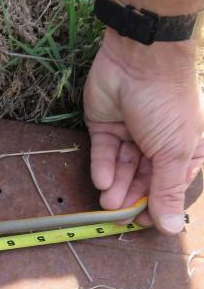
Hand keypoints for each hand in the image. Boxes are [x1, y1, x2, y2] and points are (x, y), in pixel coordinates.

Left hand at [84, 29, 203, 233]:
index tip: (143, 222)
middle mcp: (160, 142)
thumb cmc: (166, 104)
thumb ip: (168, 190)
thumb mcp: (173, 151)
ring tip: (107, 203)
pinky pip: (104, 152)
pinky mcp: (107, 125)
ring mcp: (132, 133)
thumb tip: (172, 227)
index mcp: (187, 148)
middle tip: (118, 216)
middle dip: (131, 196)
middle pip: (143, 178)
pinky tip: (101, 182)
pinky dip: (102, 168)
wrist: (138, 61)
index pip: (171, 184)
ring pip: (122, 167)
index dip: (157, 204)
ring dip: (115, 187)